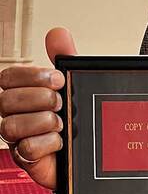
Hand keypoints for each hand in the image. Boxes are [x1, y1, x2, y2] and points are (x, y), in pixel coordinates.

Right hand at [0, 28, 76, 189]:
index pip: (8, 78)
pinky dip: (48, 143)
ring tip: (62, 123)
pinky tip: (61, 140)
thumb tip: (57, 33)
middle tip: (62, 102)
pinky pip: (26, 149)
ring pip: (10, 126)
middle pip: (6, 101)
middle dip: (39, 98)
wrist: (92, 149)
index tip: (57, 79)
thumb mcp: (75, 83)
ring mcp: (19, 138)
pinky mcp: (28, 160)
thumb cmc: (78, 116)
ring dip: (43, 121)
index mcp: (24, 93)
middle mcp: (16, 115)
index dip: (31, 76)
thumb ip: (65, 58)